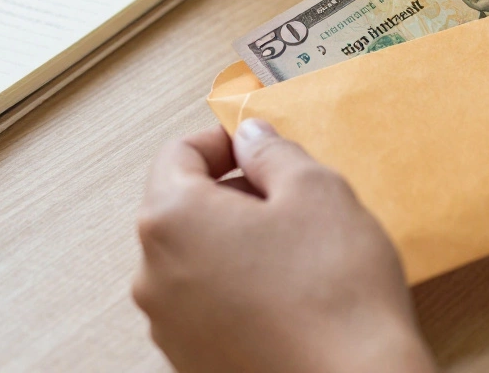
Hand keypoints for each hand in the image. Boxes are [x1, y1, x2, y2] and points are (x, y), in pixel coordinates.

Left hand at [132, 121, 434, 372]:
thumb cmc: (335, 292)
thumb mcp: (317, 191)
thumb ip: (274, 152)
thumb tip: (252, 138)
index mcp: (173, 220)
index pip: (178, 153)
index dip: (224, 140)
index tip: (260, 146)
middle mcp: (154, 276)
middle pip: (182, 208)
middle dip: (233, 192)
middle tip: (291, 197)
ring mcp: (170, 327)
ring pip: (195, 259)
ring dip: (237, 243)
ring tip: (298, 251)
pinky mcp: (193, 362)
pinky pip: (207, 305)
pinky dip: (239, 288)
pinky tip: (291, 296)